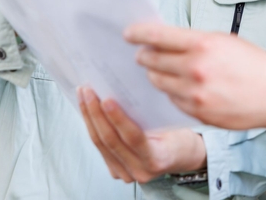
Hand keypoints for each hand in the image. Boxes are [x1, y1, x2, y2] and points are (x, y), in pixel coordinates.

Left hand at [77, 86, 206, 183]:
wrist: (181, 156)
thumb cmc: (179, 136)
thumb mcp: (172, 123)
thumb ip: (150, 115)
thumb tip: (124, 91)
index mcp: (157, 159)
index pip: (133, 138)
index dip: (118, 118)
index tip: (106, 99)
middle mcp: (140, 171)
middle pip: (111, 141)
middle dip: (96, 113)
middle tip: (88, 91)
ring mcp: (127, 173)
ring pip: (101, 144)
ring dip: (89, 118)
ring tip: (84, 96)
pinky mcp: (117, 171)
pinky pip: (100, 147)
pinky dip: (92, 127)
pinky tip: (88, 111)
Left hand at [125, 24, 265, 134]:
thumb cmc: (254, 64)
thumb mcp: (225, 41)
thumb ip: (195, 41)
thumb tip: (167, 40)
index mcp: (203, 44)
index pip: (158, 36)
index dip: (138, 33)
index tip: (129, 34)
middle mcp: (195, 68)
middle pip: (152, 60)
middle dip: (144, 56)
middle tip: (141, 54)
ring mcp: (194, 93)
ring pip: (158, 82)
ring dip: (155, 75)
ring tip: (158, 70)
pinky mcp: (197, 112)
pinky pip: (172, 99)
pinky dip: (171, 92)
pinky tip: (178, 87)